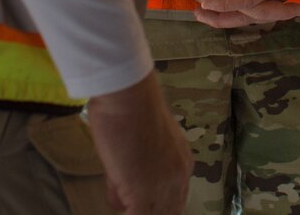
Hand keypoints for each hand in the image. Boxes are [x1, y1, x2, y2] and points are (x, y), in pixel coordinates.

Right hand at [85, 70, 190, 214]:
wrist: (128, 96)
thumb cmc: (127, 111)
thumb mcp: (137, 147)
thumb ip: (133, 175)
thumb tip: (120, 200)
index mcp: (180, 163)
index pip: (174, 200)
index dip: (155, 209)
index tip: (136, 208)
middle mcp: (179, 176)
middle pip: (169, 212)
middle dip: (148, 212)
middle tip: (130, 209)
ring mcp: (164, 186)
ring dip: (137, 213)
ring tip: (125, 208)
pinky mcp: (144, 192)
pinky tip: (118, 210)